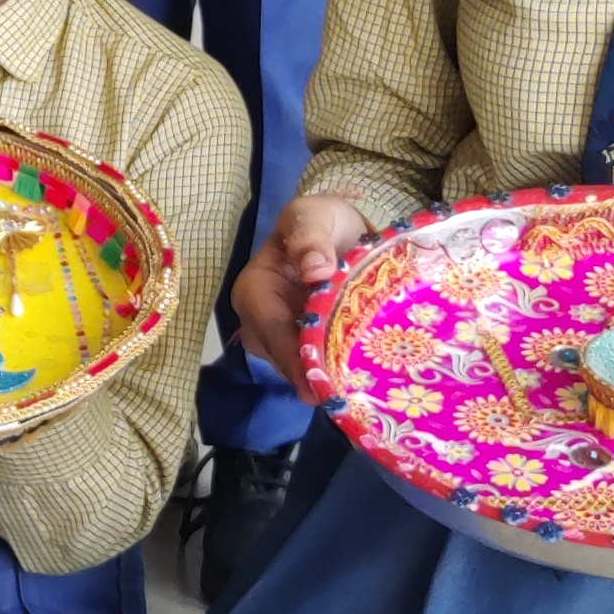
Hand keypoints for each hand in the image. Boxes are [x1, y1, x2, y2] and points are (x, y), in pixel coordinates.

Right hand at [230, 195, 371, 402]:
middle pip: (284, 358)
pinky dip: (335, 373)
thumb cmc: (319, 221)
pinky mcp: (307, 345)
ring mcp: (285, 337)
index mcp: (254, 289)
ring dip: (325, 378)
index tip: (316, 381)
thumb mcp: (311, 215)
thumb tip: (315, 270)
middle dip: (311, 377)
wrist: (337, 229)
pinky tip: (358, 383)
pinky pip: (317, 365)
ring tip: (354, 394)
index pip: (270, 329)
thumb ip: (309, 237)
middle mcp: (262, 321)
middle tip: (341, 397)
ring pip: (301, 367)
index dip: (292, 357)